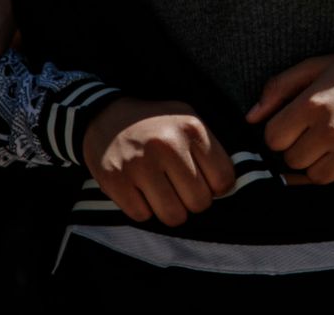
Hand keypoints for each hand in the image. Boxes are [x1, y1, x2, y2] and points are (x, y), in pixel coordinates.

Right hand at [83, 98, 235, 226]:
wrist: (105, 116)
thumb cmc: (155, 125)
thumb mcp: (187, 121)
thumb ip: (210, 149)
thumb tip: (229, 188)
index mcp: (191, 128)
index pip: (223, 180)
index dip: (215, 188)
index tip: (203, 182)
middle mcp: (167, 145)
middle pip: (199, 202)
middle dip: (192, 202)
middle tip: (179, 190)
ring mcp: (139, 164)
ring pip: (173, 216)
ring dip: (170, 211)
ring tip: (162, 193)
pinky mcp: (115, 180)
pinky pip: (142, 216)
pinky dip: (143, 209)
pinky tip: (139, 191)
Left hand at [246, 47, 333, 184]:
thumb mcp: (317, 67)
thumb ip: (278, 89)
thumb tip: (251, 117)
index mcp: (315, 105)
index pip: (273, 139)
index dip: (279, 132)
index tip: (292, 124)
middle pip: (292, 161)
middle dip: (297, 148)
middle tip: (314, 132)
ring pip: (316, 177)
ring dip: (318, 163)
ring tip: (331, 141)